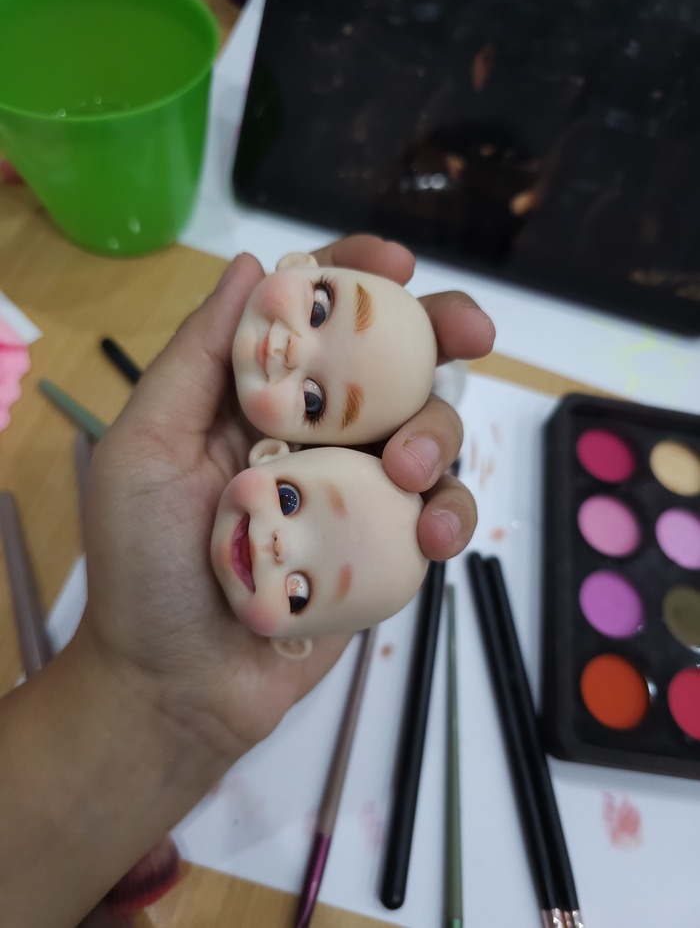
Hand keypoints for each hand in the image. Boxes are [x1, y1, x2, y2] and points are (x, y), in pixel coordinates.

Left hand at [84, 236, 493, 768]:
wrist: (176, 684)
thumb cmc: (145, 565)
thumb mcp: (148, 447)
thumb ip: (200, 358)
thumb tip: (255, 267)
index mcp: (258, 397)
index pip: (316, 316)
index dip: (358, 276)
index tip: (395, 264)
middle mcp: (315, 433)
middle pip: (394, 361)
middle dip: (441, 332)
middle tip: (472, 332)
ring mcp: (356, 491)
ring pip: (430, 432)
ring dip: (439, 432)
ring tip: (406, 470)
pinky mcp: (385, 549)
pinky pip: (439, 514)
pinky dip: (452, 513)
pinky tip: (433, 534)